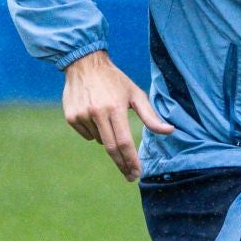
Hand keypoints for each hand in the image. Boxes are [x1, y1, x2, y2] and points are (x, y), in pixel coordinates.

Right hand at [62, 49, 173, 181]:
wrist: (84, 64)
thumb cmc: (115, 80)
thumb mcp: (135, 94)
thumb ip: (151, 116)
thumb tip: (170, 131)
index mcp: (115, 108)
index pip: (124, 142)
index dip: (131, 160)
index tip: (137, 173)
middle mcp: (97, 113)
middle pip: (111, 148)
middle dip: (122, 164)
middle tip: (130, 176)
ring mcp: (82, 116)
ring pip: (99, 140)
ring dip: (108, 138)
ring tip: (109, 118)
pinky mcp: (71, 117)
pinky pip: (87, 135)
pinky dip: (95, 132)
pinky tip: (96, 115)